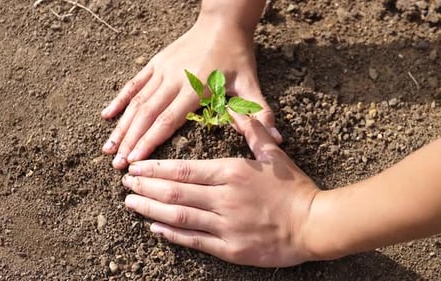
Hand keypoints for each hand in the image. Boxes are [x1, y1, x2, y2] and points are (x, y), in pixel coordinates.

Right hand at [101, 18, 280, 169]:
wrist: (223, 23)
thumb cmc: (238, 57)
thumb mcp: (251, 85)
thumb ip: (260, 113)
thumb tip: (277, 140)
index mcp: (196, 89)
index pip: (168, 120)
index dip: (150, 141)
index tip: (136, 161)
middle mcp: (174, 80)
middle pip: (147, 115)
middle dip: (131, 141)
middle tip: (117, 165)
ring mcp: (162, 71)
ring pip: (137, 102)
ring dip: (121, 126)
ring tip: (107, 148)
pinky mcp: (156, 64)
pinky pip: (134, 84)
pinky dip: (119, 100)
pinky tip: (106, 116)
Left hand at [122, 115, 319, 266]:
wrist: (315, 225)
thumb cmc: (294, 188)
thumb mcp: (274, 154)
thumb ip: (253, 130)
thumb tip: (238, 109)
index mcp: (232, 172)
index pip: (183, 169)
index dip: (155, 168)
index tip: (136, 166)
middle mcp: (224, 199)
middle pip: (175, 191)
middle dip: (145, 186)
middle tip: (125, 182)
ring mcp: (225, 225)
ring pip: (178, 216)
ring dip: (151, 208)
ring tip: (130, 202)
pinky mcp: (230, 249)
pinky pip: (193, 241)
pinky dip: (171, 233)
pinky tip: (154, 226)